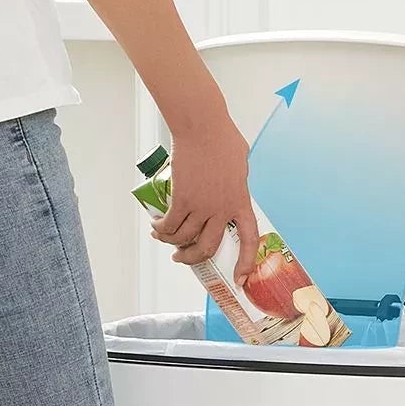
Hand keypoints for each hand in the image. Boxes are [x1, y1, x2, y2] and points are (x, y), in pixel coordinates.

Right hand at [150, 121, 259, 285]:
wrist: (202, 125)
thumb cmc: (221, 137)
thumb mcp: (241, 163)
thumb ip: (237, 181)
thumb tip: (231, 184)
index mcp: (240, 201)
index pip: (249, 239)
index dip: (245, 262)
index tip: (240, 279)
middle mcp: (222, 209)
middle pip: (208, 247)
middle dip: (193, 257)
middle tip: (182, 257)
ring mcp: (202, 205)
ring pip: (184, 238)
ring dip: (170, 242)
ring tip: (162, 237)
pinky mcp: (182, 198)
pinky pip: (169, 224)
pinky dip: (160, 229)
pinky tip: (156, 226)